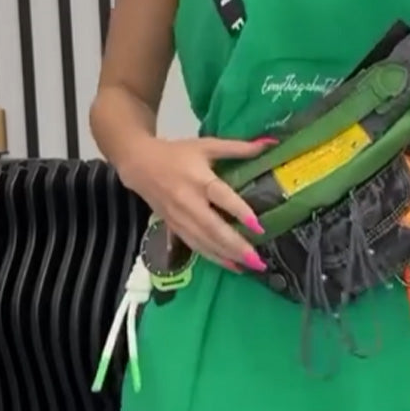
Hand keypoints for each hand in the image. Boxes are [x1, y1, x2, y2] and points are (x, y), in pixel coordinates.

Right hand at [119, 135, 277, 272]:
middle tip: (258, 259)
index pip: (221, 197)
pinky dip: (215, 258)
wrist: (139, 164)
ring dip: (228, 257)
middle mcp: (189, 202)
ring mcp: (180, 218)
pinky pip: (196, 247)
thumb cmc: (177, 154)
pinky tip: (233, 266)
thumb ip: (238, 147)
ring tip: (251, 267)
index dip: (239, 211)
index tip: (258, 226)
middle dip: (236, 246)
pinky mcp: (175, 228)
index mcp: (199, 179)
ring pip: (205, 242)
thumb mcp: (207, 146)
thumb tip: (270, 143)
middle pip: (213, 228)